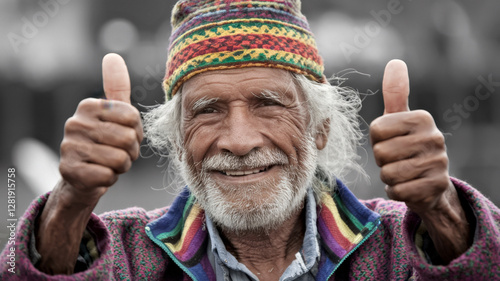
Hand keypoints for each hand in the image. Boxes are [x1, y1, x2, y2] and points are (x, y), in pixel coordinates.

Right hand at [36, 54, 142, 273]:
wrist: (83, 178)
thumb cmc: (105, 143)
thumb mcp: (114, 114)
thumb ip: (116, 87)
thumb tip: (112, 56)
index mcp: (89, 106)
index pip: (133, 117)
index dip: (136, 132)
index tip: (122, 135)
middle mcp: (75, 123)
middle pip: (129, 139)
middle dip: (130, 152)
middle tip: (116, 153)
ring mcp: (69, 146)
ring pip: (120, 159)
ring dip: (120, 166)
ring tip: (107, 163)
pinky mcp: (69, 171)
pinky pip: (108, 176)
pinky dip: (109, 180)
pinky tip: (98, 175)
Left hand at [370, 60, 469, 262]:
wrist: (429, 184)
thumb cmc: (407, 146)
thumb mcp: (399, 120)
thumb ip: (395, 93)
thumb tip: (395, 62)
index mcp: (422, 118)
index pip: (376, 130)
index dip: (377, 140)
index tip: (391, 141)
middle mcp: (434, 138)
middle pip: (381, 152)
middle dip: (383, 160)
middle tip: (397, 159)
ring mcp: (438, 163)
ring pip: (389, 173)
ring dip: (389, 177)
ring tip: (402, 172)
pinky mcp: (436, 187)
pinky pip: (398, 191)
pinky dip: (397, 191)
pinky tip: (409, 186)